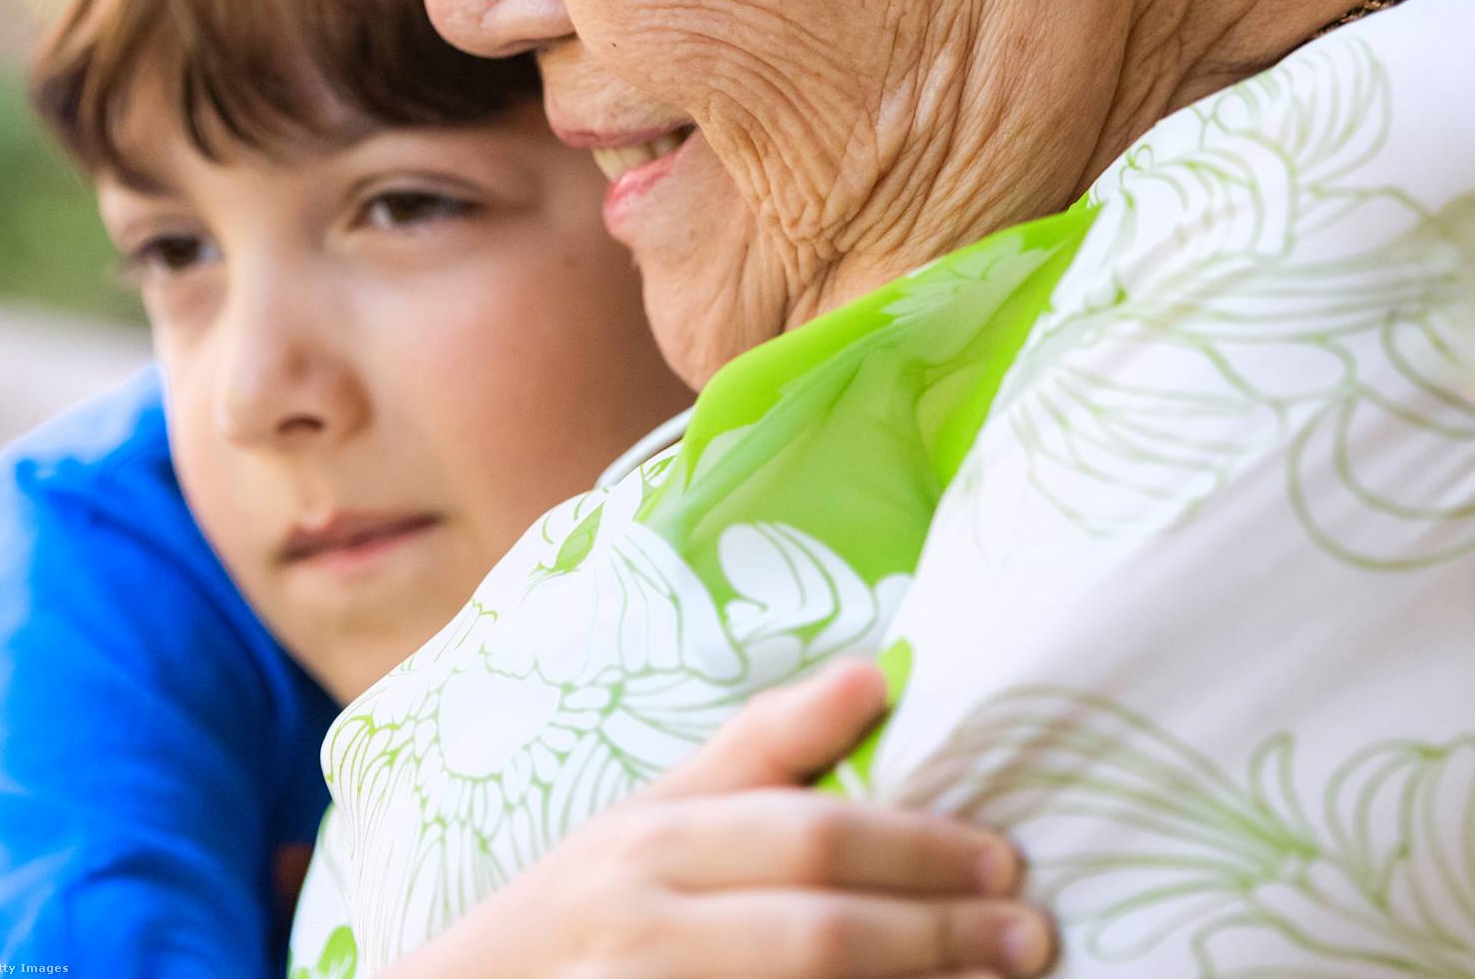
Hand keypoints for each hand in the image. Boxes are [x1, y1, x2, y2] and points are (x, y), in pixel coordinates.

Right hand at [389, 660, 1053, 978]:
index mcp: (652, 842)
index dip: (916, 852)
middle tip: (1030, 934)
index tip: (1004, 858)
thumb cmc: (577, 909)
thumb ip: (761, 748)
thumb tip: (876, 672)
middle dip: (936, 935)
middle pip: (816, 935)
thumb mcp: (649, 813)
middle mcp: (646, 924)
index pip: (806, 840)